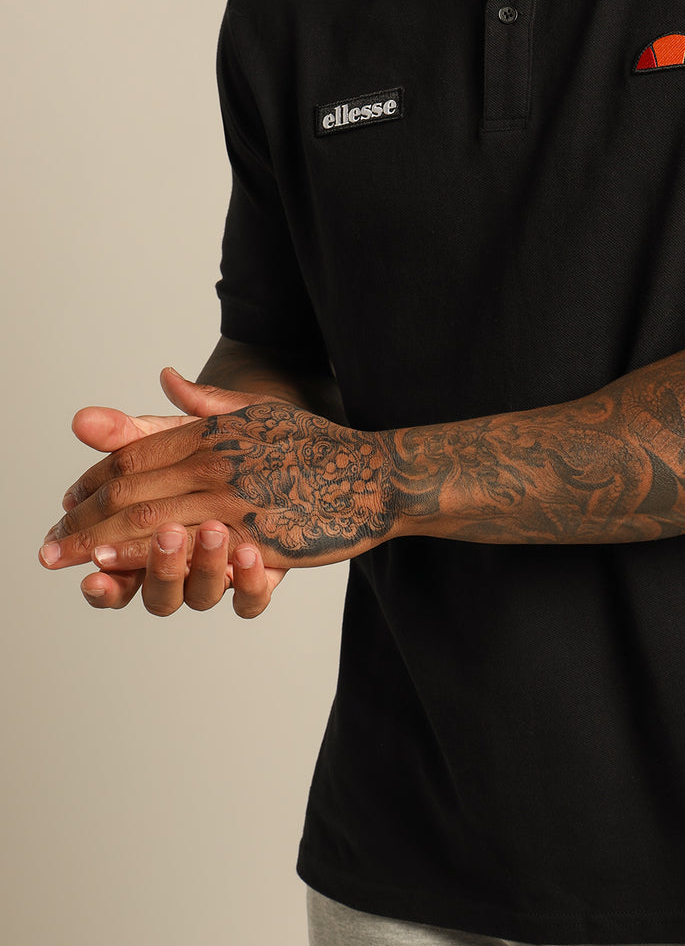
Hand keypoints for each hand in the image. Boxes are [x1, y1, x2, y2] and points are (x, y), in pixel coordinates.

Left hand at [41, 367, 398, 575]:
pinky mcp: (258, 539)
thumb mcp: (259, 414)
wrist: (374, 476)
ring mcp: (237, 501)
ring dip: (102, 541)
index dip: (94, 477)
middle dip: (84, 518)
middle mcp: (218, 463)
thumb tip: (166, 378)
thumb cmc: (316, 446)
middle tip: (49, 543)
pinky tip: (119, 567)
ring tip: (70, 558)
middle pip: (132, 490)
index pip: (136, 454)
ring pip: (151, 522)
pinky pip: (190, 552)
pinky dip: (148, 559)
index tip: (68, 499)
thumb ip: (207, 404)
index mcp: (214, 432)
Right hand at [62, 378, 287, 615]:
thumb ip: (135, 434)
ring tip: (211, 530)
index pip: (107, 554)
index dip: (85, 548)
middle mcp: (182, 563)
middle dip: (144, 564)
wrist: (309, 459)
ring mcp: (222, 573)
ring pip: (198, 596)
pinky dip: (248, 582)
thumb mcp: (187, 432)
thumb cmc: (233, 448)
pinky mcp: (262, 577)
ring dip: (199, 567)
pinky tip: (250, 554)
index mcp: (151, 533)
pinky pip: (251, 599)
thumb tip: (82, 418)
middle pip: (150, 588)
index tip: (61, 543)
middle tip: (151, 537)